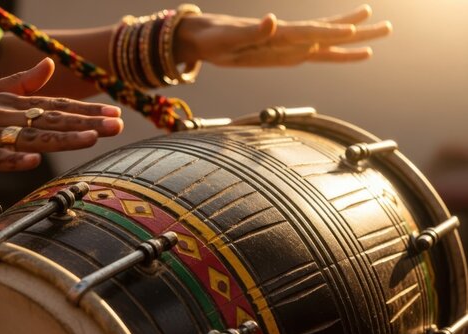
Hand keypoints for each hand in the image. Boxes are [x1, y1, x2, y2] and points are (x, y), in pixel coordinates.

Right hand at [0, 58, 122, 172]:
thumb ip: (22, 82)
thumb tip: (50, 65)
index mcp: (10, 103)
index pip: (56, 107)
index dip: (86, 111)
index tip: (115, 114)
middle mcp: (3, 116)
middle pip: (50, 121)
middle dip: (86, 123)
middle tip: (117, 125)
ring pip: (28, 138)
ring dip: (60, 138)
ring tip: (90, 138)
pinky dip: (12, 159)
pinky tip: (33, 162)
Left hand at [175, 4, 391, 66]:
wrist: (205, 38)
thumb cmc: (214, 38)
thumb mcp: (228, 38)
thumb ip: (251, 31)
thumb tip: (271, 20)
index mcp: (277, 33)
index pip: (309, 32)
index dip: (330, 31)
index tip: (354, 28)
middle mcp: (288, 36)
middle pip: (328, 32)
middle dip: (357, 30)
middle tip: (388, 26)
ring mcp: (288, 44)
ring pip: (327, 40)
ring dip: (352, 37)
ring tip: (380, 29)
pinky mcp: (284, 53)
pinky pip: (314, 53)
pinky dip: (333, 51)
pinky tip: (348, 48)